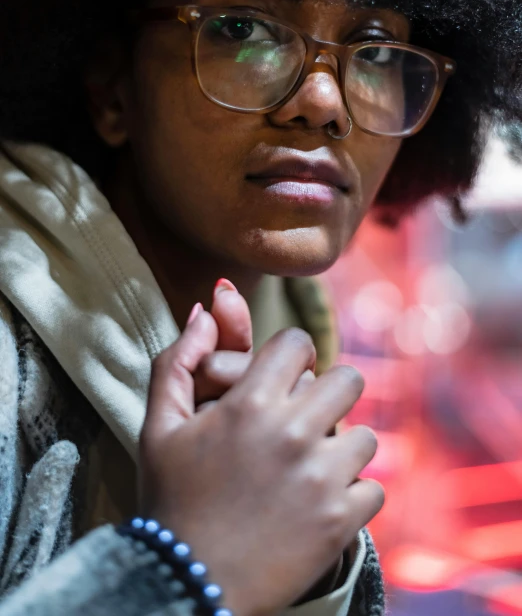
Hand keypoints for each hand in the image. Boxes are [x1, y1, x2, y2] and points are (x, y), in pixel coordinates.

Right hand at [139, 308, 382, 615]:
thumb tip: (204, 310)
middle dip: (328, 392)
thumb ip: (178, 360)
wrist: (186, 584)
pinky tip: (321, 502)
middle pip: (348, 379)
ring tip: (311, 465)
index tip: (283, 374)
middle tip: (306, 416)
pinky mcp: (341, 522)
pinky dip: (352, 494)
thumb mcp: (158, 426)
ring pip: (366, 435)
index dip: (291, 353)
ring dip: (342, 446)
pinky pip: (373, 487)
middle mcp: (293, 433)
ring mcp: (322, 479)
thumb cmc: (171, 499)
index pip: (298, 342)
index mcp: (250, 404)